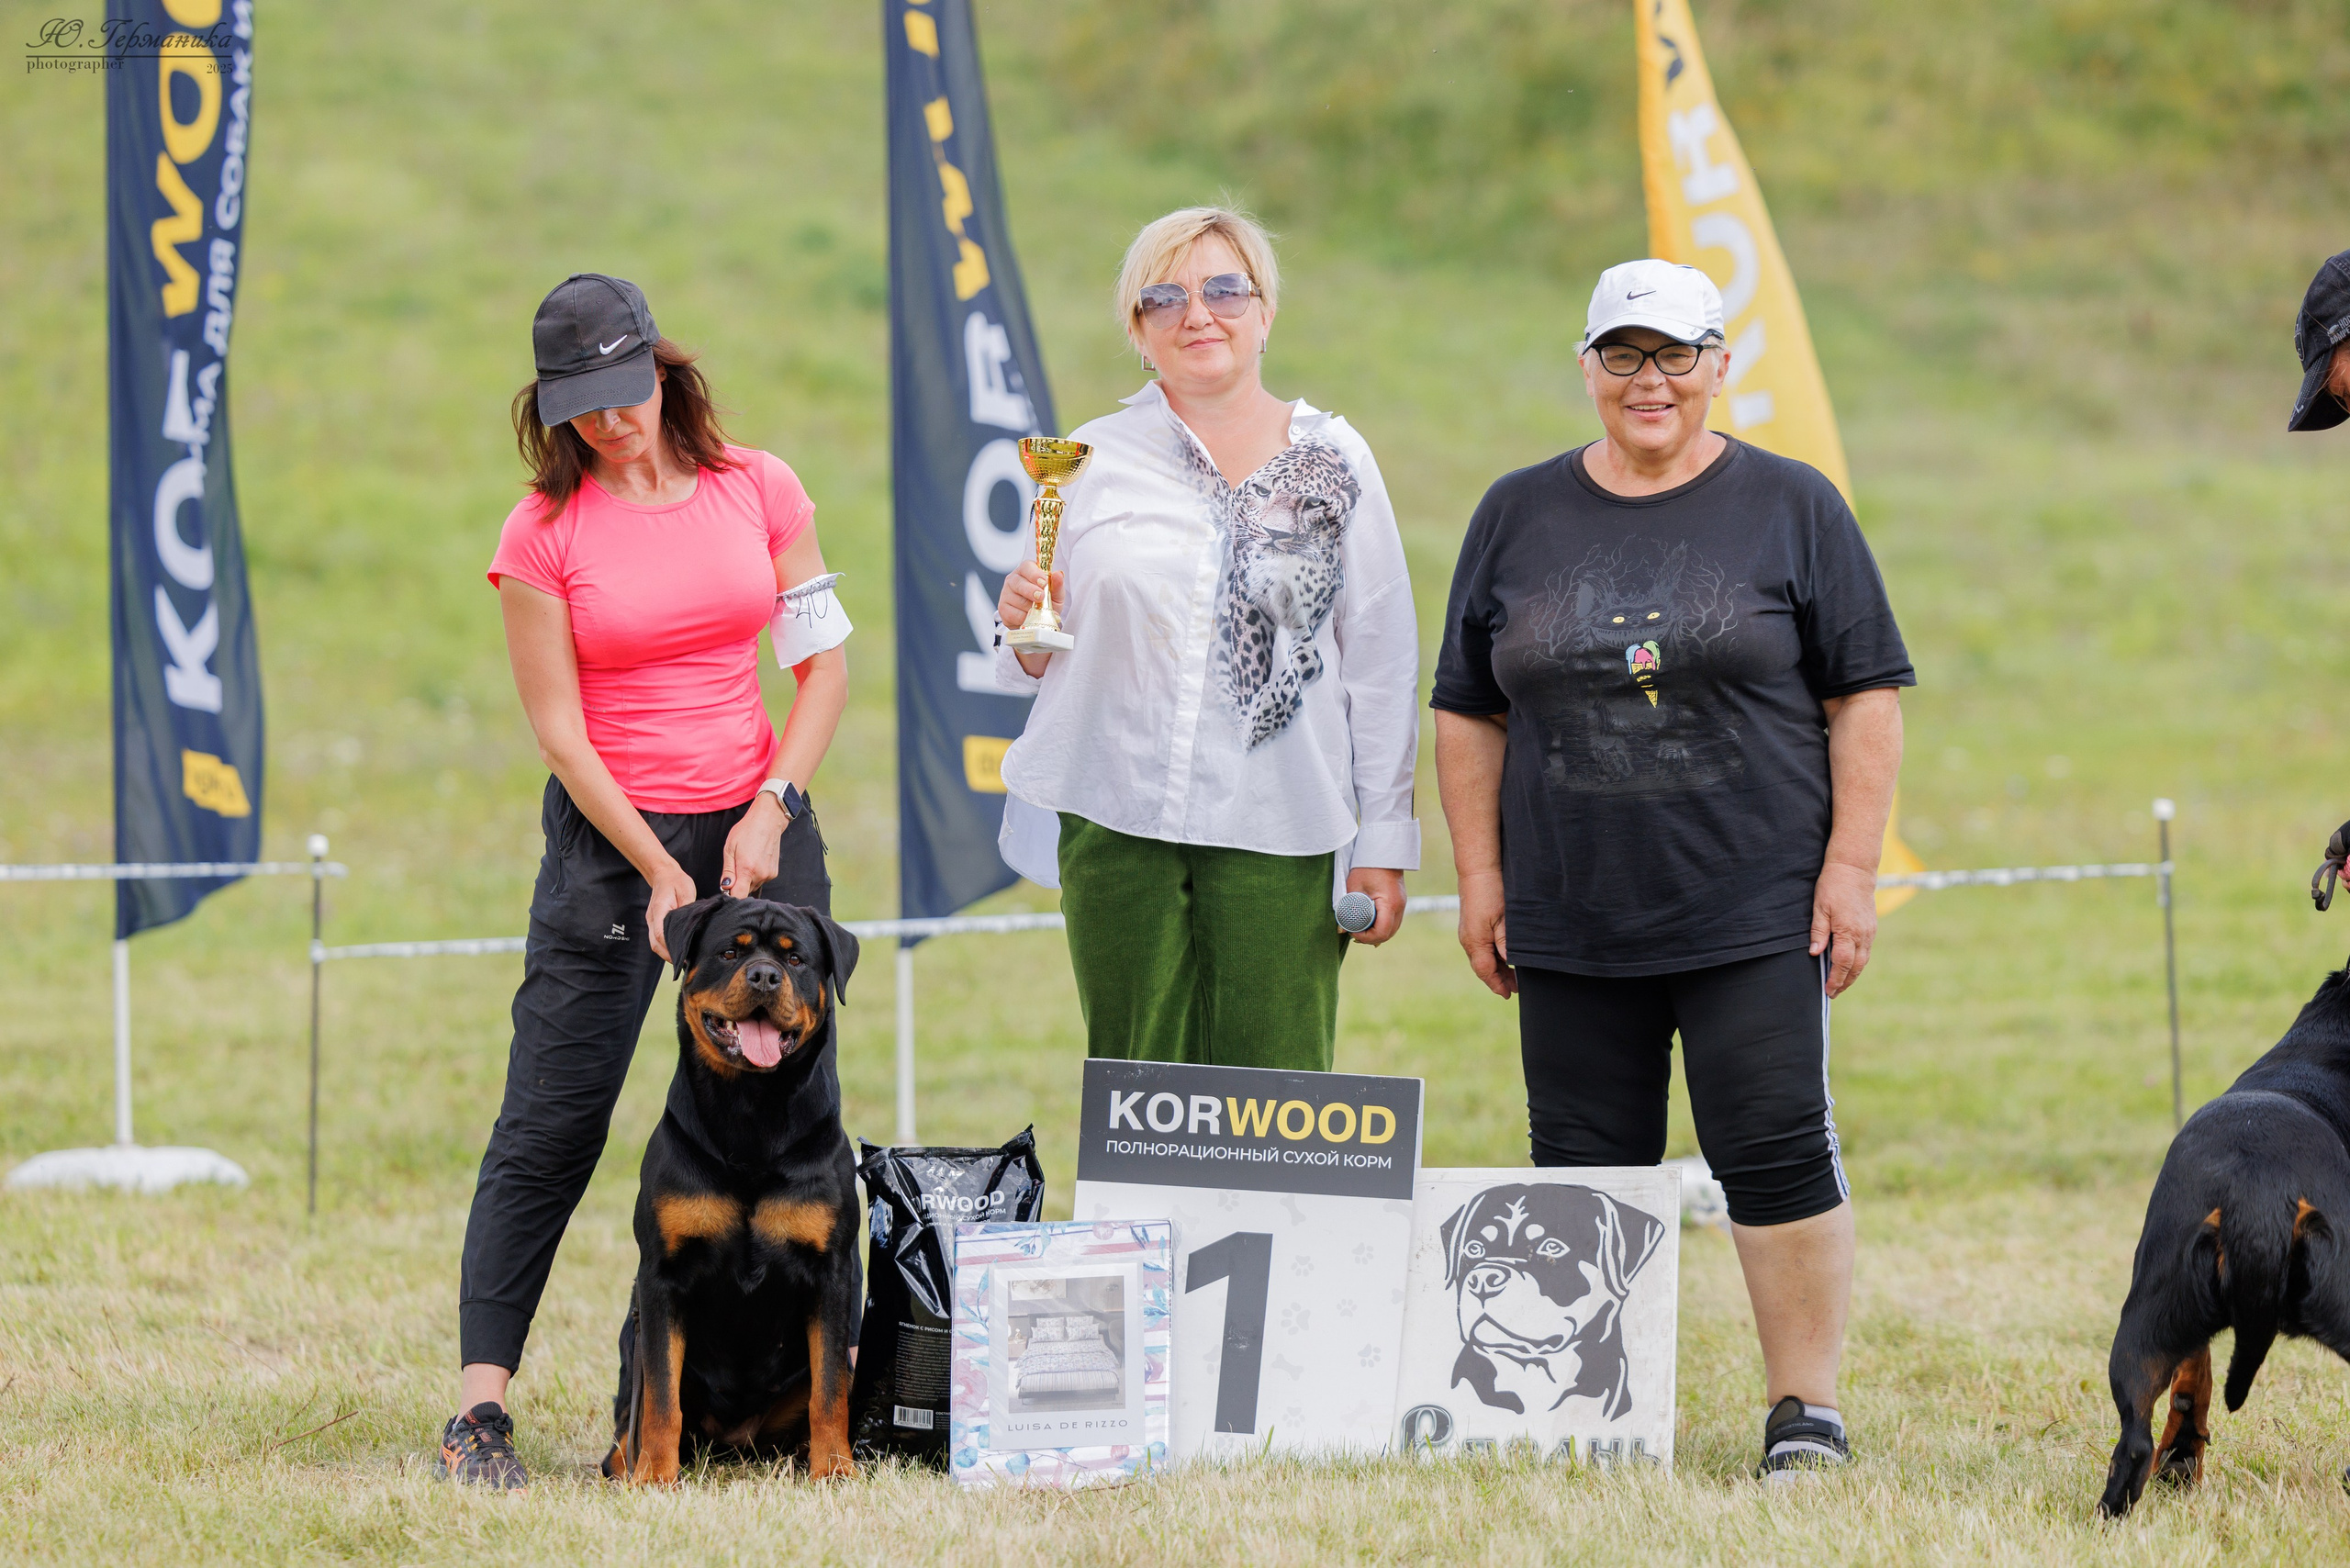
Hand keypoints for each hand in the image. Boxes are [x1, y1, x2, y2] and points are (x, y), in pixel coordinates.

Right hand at [644, 860, 698, 962]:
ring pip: (655, 944)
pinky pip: (657, 939)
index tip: (683, 955)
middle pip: (655, 944)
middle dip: (668, 956)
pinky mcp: (654, 923)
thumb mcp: (686, 891)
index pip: (660, 933)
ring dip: (666, 953)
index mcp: (659, 909)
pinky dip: (665, 947)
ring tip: (682, 959)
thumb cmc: (676, 881)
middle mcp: (652, 918)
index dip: (670, 947)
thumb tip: (692, 926)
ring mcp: (651, 921)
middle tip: (684, 963)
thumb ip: (687, 909)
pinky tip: (677, 951)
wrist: (663, 874)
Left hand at [721, 793, 787, 900]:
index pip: (739, 896)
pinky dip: (755, 875)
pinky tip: (754, 861)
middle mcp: (760, 875)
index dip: (730, 896)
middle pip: (745, 891)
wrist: (767, 821)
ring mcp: (769, 875)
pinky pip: (760, 880)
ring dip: (747, 880)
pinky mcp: (774, 873)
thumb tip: (725, 887)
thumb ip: (727, 871)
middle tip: (735, 866)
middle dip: (738, 884)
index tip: (727, 889)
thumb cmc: (747, 831)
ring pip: (752, 886)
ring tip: (746, 861)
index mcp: (747, 869)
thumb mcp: (730, 849)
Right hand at [995, 563, 1062, 629]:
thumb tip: (1058, 574)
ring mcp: (1006, 594)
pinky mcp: (1003, 609)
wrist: (1040, 620)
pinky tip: (1031, 618)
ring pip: (1017, 600)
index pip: (1027, 567)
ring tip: (1040, 612)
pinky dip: (1024, 618)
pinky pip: (1013, 614)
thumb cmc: (1046, 601)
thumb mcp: (1056, 593)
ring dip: (1030, 608)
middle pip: (1018, 583)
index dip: (1034, 574)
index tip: (1043, 582)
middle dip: (1030, 591)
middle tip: (1041, 597)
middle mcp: (1013, 580)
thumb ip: (1057, 584)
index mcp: (1026, 571)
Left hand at [1343, 867, 1405, 945]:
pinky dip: (1382, 927)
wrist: (1383, 852)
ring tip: (1360, 931)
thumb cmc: (1367, 867)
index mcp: (1389, 904)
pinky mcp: (1399, 902)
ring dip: (1376, 934)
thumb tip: (1341, 928)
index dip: (1366, 937)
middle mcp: (1399, 907)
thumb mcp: (1354, 887)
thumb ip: (1347, 908)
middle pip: (1388, 934)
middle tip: (1353, 934)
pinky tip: (1369, 925)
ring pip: (1392, 929)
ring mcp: (1401, 905)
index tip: (1352, 931)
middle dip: (1370, 938)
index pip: (1381, 932)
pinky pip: (1393, 921)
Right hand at [1456, 869, 1514, 998]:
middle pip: (1483, 967)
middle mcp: (1468, 940)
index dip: (1498, 984)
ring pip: (1483, 958)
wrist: (1478, 870)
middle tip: (1516, 988)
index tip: (1509, 994)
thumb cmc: (1490, 892)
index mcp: (1475, 942)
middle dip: (1499, 979)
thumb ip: (1506, 943)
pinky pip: (1482, 947)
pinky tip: (1504, 956)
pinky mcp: (1472, 925)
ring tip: (1513, 975)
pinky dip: (1493, 956)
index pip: (1486, 971)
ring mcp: (1469, 932)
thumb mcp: (1503, 919)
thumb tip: (1510, 963)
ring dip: (1497, 968)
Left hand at [1810, 861, 1878, 997]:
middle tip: (1833, 993)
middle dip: (1845, 982)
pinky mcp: (1872, 927)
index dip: (1835, 979)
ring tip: (1840, 984)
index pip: (1842, 963)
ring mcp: (1870, 931)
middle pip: (1856, 967)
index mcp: (1848, 931)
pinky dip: (1858, 963)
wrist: (1855, 869)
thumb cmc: (1833, 886)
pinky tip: (1849, 966)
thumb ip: (1818, 932)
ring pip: (1863, 961)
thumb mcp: (1820, 907)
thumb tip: (1815, 953)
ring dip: (1852, 975)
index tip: (1828, 990)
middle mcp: (1863, 934)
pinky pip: (1866, 951)